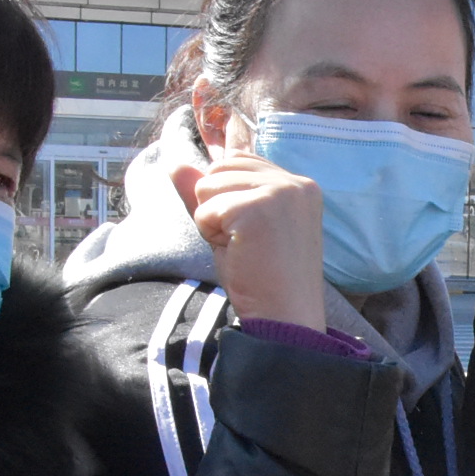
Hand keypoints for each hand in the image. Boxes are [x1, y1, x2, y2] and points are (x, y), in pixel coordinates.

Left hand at [174, 150, 327, 330]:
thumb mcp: (235, 226)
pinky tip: (238, 253)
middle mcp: (295, 182)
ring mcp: (279, 192)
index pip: (240, 158)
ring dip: (213, 220)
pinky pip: (205, 210)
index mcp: (299, 185)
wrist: (284, 317)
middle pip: (220, 167)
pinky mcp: (258, 208)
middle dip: (218, 205)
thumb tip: (175, 164)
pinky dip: (211, 234)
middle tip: (245, 242)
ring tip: (243, 247)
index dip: (228, 190)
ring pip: (208, 184)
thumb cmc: (265, 278)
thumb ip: (210, 192)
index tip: (246, 217)